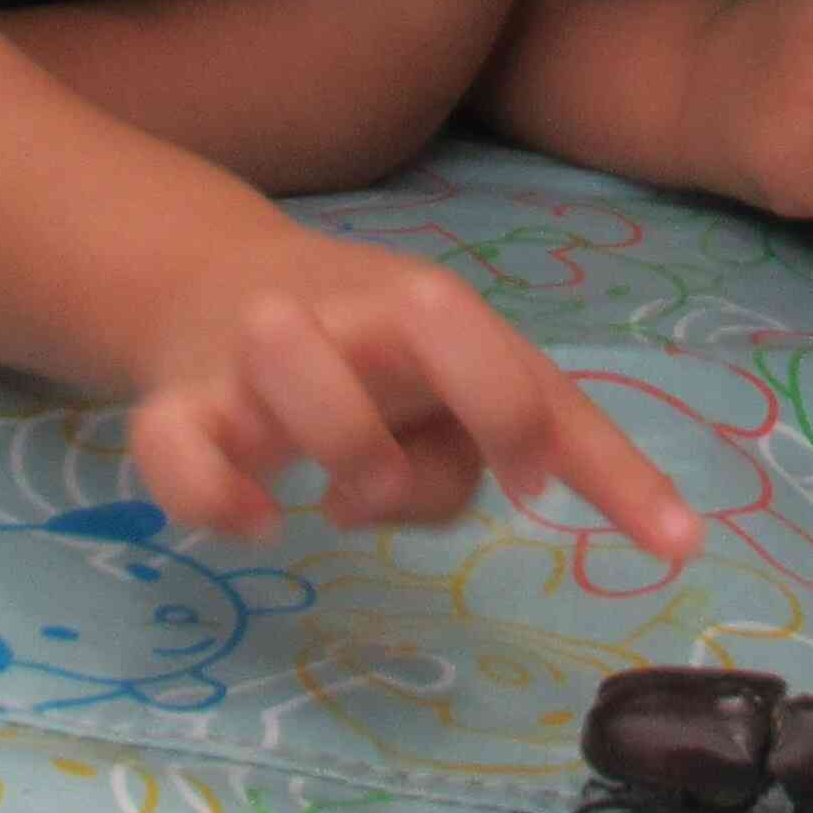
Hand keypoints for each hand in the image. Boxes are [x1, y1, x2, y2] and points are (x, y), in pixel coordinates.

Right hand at [122, 230, 701, 561]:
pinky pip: (178, 449)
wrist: (212, 285)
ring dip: (340, 443)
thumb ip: (490, 439)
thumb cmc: (368, 355)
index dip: (580, 445)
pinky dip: (215, 495)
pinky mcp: (179, 406)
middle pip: (437, 319)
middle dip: (483, 404)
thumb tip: (512, 489)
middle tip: (483, 482)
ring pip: (293, 364)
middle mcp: (356, 315)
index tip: (635, 528)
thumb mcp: (449, 384)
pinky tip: (258, 519)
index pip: (529, 369)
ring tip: (339, 499)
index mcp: (433, 313)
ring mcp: (259, 355)